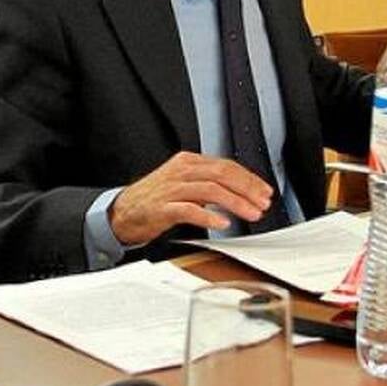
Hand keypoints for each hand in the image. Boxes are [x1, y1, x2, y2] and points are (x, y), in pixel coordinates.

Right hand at [107, 152, 272, 244]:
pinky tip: (222, 223)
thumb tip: (240, 191)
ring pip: (210, 190)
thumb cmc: (154, 200)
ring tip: (251, 214)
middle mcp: (180, 172)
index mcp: (187, 162)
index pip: (225, 165)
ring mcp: (171, 189)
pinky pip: (189, 210)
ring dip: (235, 203)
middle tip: (263, 203)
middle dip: (247, 189)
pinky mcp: (162, 208)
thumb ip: (207, 183)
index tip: (264, 191)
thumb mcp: (182, 183)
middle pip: (222, 174)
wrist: (122, 212)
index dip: (249, 179)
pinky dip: (209, 216)